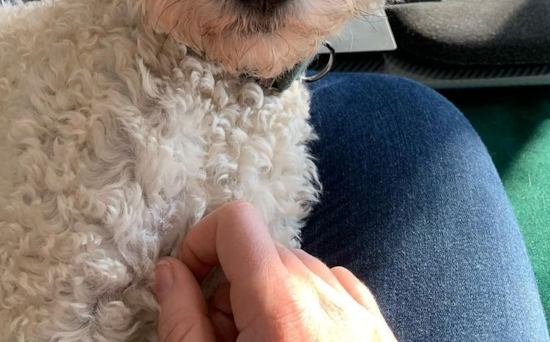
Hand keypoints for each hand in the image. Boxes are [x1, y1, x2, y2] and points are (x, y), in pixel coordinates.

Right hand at [154, 201, 396, 341]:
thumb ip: (181, 320)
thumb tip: (170, 271)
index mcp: (279, 298)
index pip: (235, 220)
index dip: (201, 243)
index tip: (188, 284)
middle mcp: (325, 292)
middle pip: (263, 249)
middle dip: (230, 283)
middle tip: (218, 337)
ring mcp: (359, 311)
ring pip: (299, 267)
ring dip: (267, 296)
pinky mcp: (380, 329)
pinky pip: (336, 288)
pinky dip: (309, 305)